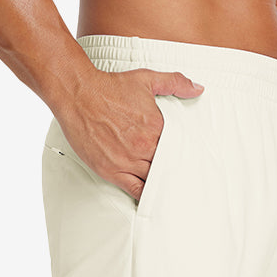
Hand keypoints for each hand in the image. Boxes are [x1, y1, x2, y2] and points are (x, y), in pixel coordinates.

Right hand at [55, 68, 202, 200]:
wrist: (79, 94)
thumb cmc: (109, 88)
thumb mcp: (146, 79)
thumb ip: (175, 82)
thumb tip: (197, 88)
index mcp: (156, 127)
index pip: (179, 148)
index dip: (184, 155)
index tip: (189, 160)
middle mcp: (143, 146)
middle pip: (167, 167)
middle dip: (174, 171)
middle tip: (183, 178)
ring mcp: (127, 161)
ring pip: (153, 180)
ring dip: (161, 184)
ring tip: (170, 189)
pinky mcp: (112, 171)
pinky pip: (135, 190)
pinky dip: (144, 195)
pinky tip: (151, 197)